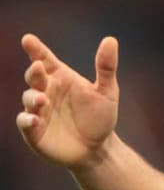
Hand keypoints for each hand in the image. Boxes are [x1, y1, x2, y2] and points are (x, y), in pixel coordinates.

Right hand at [16, 34, 119, 168]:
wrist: (98, 149)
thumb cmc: (100, 118)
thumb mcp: (107, 93)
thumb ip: (106, 68)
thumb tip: (111, 39)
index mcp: (60, 78)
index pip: (44, 58)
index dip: (35, 49)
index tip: (29, 40)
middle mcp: (46, 91)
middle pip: (34, 77)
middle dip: (34, 72)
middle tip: (39, 68)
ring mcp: (38, 110)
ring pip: (29, 98)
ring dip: (33, 98)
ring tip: (43, 99)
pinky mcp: (35, 130)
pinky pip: (25, 122)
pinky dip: (27, 120)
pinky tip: (34, 120)